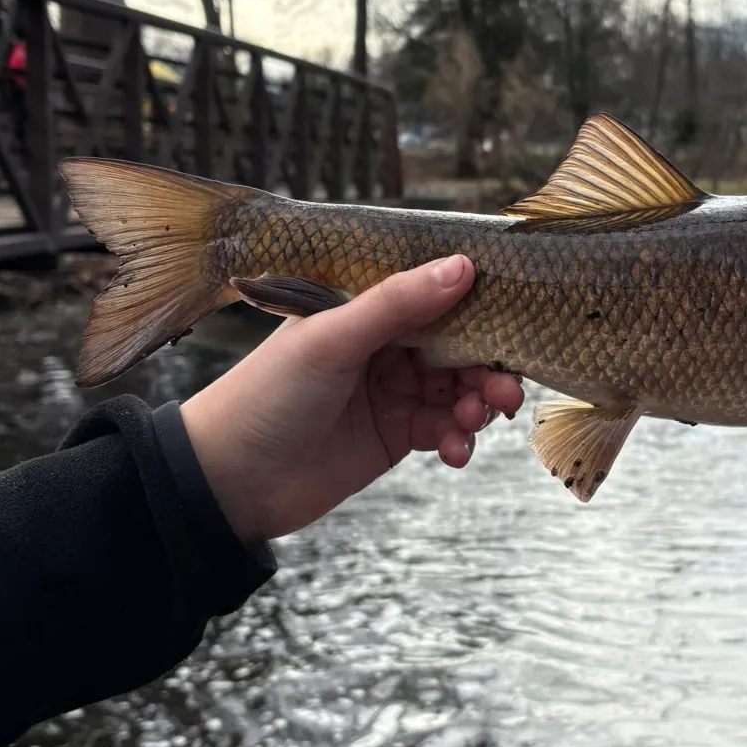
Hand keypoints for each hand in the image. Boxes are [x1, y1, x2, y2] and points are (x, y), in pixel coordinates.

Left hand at [180, 256, 522, 543]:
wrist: (229, 482)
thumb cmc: (267, 395)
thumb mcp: (332, 339)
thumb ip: (398, 302)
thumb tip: (463, 264)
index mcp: (365, 307)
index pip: (435, 293)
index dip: (478, 303)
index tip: (518, 315)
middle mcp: (384, 344)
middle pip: (458, 343)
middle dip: (487, 364)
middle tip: (505, 388)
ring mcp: (392, 390)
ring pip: (458, 387)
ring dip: (477, 403)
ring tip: (477, 420)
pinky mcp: (396, 436)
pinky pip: (445, 429)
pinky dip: (459, 438)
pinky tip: (455, 451)